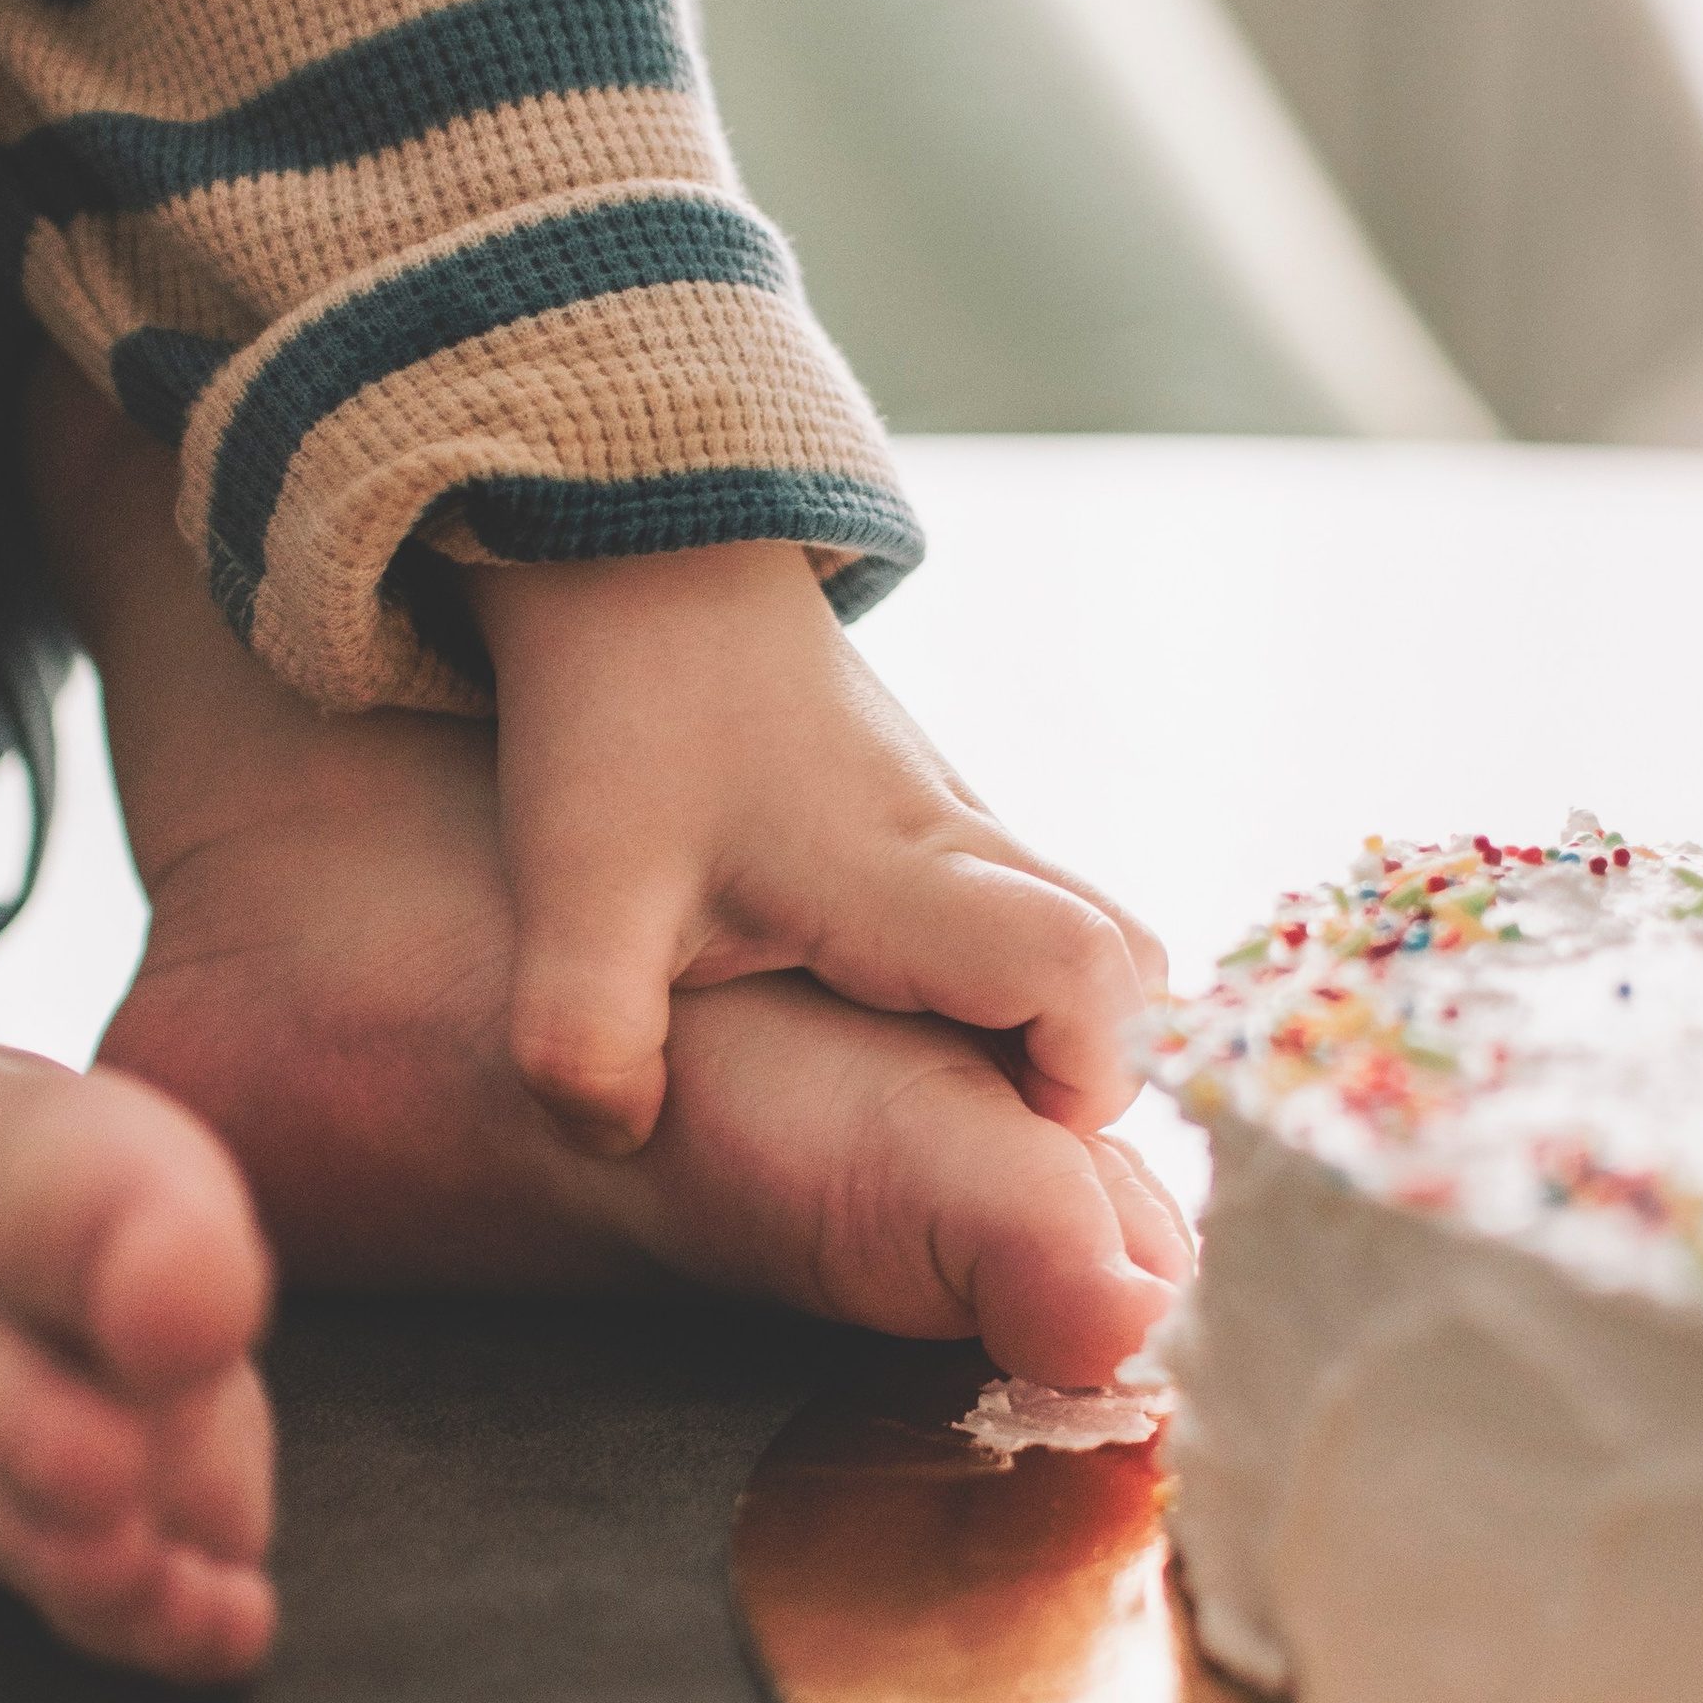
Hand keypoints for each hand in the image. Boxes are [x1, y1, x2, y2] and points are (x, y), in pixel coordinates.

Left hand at [467, 540, 1165, 1158]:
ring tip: (940, 1090)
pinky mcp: (928, 817)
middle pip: (1128, 961)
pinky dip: (1007, 984)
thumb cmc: (618, 720)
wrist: (637, 561)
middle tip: (988, 1126)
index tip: (1014, 1136)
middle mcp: (960, 845)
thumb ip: (584, 1038)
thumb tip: (619, 1141)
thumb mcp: (574, 892)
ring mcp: (955, 821)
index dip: (1085, 1075)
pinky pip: (1022, 912)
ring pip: (1083, 932)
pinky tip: (895, 1029)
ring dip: (1052, 1024)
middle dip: (1098, 1063)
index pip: (1079, 972)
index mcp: (898, 872)